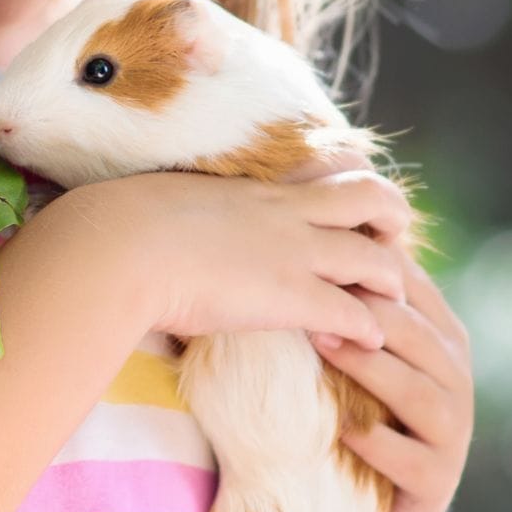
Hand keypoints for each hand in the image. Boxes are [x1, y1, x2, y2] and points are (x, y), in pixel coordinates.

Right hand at [58, 168, 413, 348]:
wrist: (120, 247)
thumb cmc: (125, 226)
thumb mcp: (168, 200)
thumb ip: (187, 208)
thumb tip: (166, 215)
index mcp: (258, 187)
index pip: (327, 167)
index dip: (350, 182)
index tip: (353, 206)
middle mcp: (286, 213)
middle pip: (370, 194)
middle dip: (391, 217)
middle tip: (390, 243)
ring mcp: (294, 253)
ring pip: (376, 257)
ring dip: (391, 281)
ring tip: (389, 303)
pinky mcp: (292, 297)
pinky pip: (354, 313)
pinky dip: (369, 330)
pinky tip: (368, 344)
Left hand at [310, 244, 473, 511]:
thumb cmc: (361, 415)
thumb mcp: (358, 356)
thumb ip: (351, 305)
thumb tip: (307, 235)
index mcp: (441, 338)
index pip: (412, 288)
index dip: (370, 264)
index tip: (317, 244)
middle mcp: (456, 378)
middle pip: (416, 334)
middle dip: (368, 311)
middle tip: (312, 291)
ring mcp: (454, 432)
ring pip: (419, 392)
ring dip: (371, 367)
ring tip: (322, 347)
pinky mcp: (438, 481)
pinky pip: (412, 460)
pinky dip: (379, 445)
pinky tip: (343, 432)